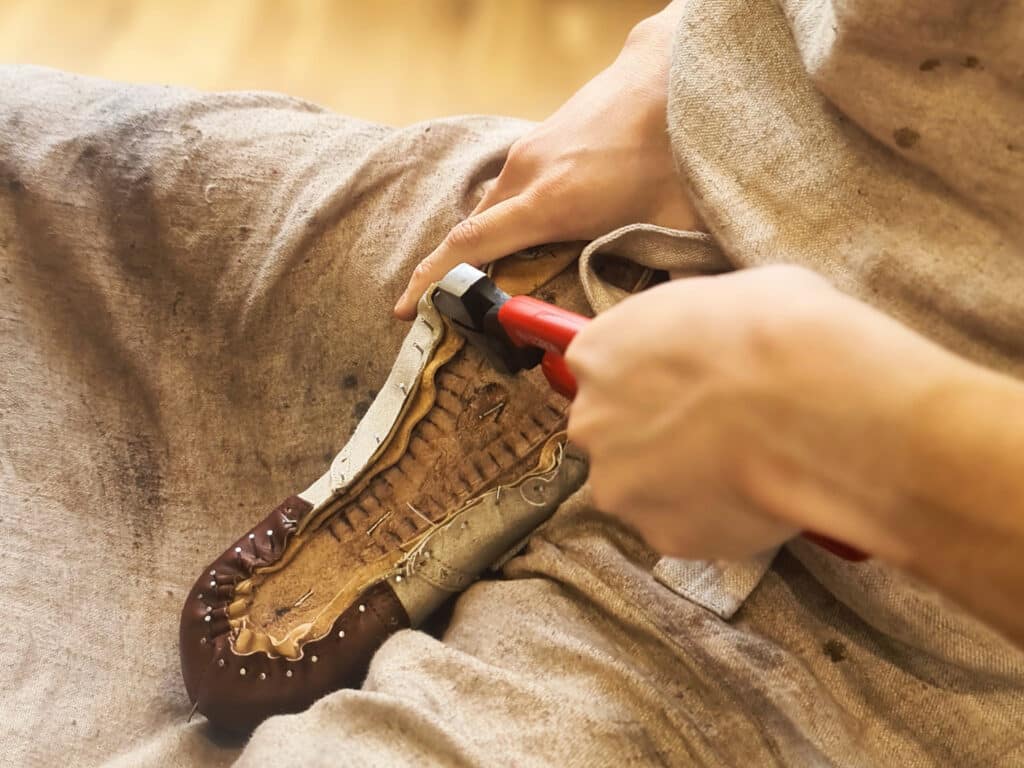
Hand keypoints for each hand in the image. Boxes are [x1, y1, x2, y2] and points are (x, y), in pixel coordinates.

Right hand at [394, 5, 700, 318]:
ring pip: (490, 208)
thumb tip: (667, 322)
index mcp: (551, 201)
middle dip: (450, 274)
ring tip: (489, 278)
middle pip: (472, 232)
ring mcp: (530, 152)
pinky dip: (504, 218)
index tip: (405, 309)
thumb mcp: (678, 221)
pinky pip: (507, 189)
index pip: (470, 247)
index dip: (432, 282)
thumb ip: (670, 275)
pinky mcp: (539, 141)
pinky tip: (527, 235)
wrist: (670, 72)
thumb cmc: (676, 147)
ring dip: (484, 245)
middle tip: (446, 312)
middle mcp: (528, 174)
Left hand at [565, 265, 973, 560]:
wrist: (814, 402)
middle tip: (715, 426)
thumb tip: (717, 333)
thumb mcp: (733, 293)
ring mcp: (622, 483)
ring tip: (743, 462)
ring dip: (681, 478)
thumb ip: (697, 326)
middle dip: (656, 432)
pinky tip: (754, 492)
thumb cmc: (776, 333)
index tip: (679, 384)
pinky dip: (712, 516)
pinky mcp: (661, 534)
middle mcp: (592, 421)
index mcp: (597, 353)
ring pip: (643, 486)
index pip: (599, 369)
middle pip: (613, 432)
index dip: (645, 378)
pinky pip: (682, 527)